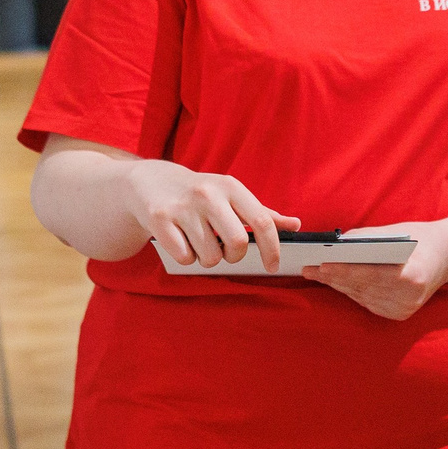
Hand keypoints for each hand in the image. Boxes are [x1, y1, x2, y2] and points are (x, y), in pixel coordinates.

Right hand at [123, 160, 298, 271]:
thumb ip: (262, 214)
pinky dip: (186, 257)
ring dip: (207, 257)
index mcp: (231, 187)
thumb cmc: (200, 194)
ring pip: (210, 257)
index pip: (262, 221)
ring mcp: (183, 206)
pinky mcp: (159, 219)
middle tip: (225, 250)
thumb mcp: (232, 196)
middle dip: (234, 257)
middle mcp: (208, 193)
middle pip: (237, 244)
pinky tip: (180, 240)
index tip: (273, 267)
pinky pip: (185, 257)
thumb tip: (295, 225)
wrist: (151, 181)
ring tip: (198, 239)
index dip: (272, 249)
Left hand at [306, 224, 447, 320]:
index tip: (321, 266)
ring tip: (317, 274)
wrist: (447, 257)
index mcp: (412, 275)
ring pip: (361, 297)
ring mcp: (404, 309)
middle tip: (308, 269)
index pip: (370, 274)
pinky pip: (368, 303)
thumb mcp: (395, 232)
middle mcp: (409, 297)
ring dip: (338, 285)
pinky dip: (352, 292)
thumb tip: (335, 245)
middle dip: (333, 278)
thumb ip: (366, 239)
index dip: (343, 271)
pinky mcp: (399, 315)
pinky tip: (336, 282)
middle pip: (362, 288)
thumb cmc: (418, 239)